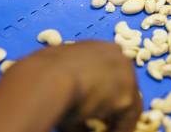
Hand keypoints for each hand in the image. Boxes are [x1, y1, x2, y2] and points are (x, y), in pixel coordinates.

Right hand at [0, 41, 140, 131]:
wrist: (45, 79)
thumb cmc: (43, 74)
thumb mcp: (58, 76)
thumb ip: (71, 87)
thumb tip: (74, 112)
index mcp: (99, 47)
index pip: (108, 71)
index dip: (102, 92)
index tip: (97, 108)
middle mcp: (118, 56)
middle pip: (121, 84)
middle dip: (111, 104)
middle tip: (104, 123)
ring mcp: (126, 75)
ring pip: (126, 102)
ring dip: (115, 119)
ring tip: (105, 131)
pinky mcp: (127, 97)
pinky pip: (128, 120)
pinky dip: (118, 130)